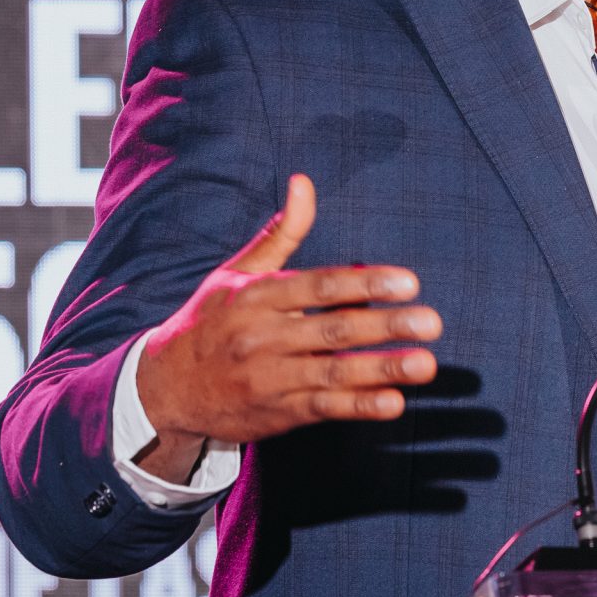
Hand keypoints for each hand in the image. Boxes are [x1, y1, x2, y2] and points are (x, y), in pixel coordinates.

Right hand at [132, 174, 439, 474]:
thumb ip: (281, 233)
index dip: (364, 284)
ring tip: (425, 364)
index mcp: (256, 296)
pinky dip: (358, 406)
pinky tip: (393, 402)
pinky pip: (322, 410)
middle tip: (432, 322)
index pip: (318, 286)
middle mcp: (262, 337)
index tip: (408, 282)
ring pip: (333, 373)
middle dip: (385, 327)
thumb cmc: (212, 320)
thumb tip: (304, 182)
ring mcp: (269, 378)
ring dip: (382, 369)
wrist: (164, 388)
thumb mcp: (237, 273)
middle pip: (332, 331)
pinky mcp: (275, 414)